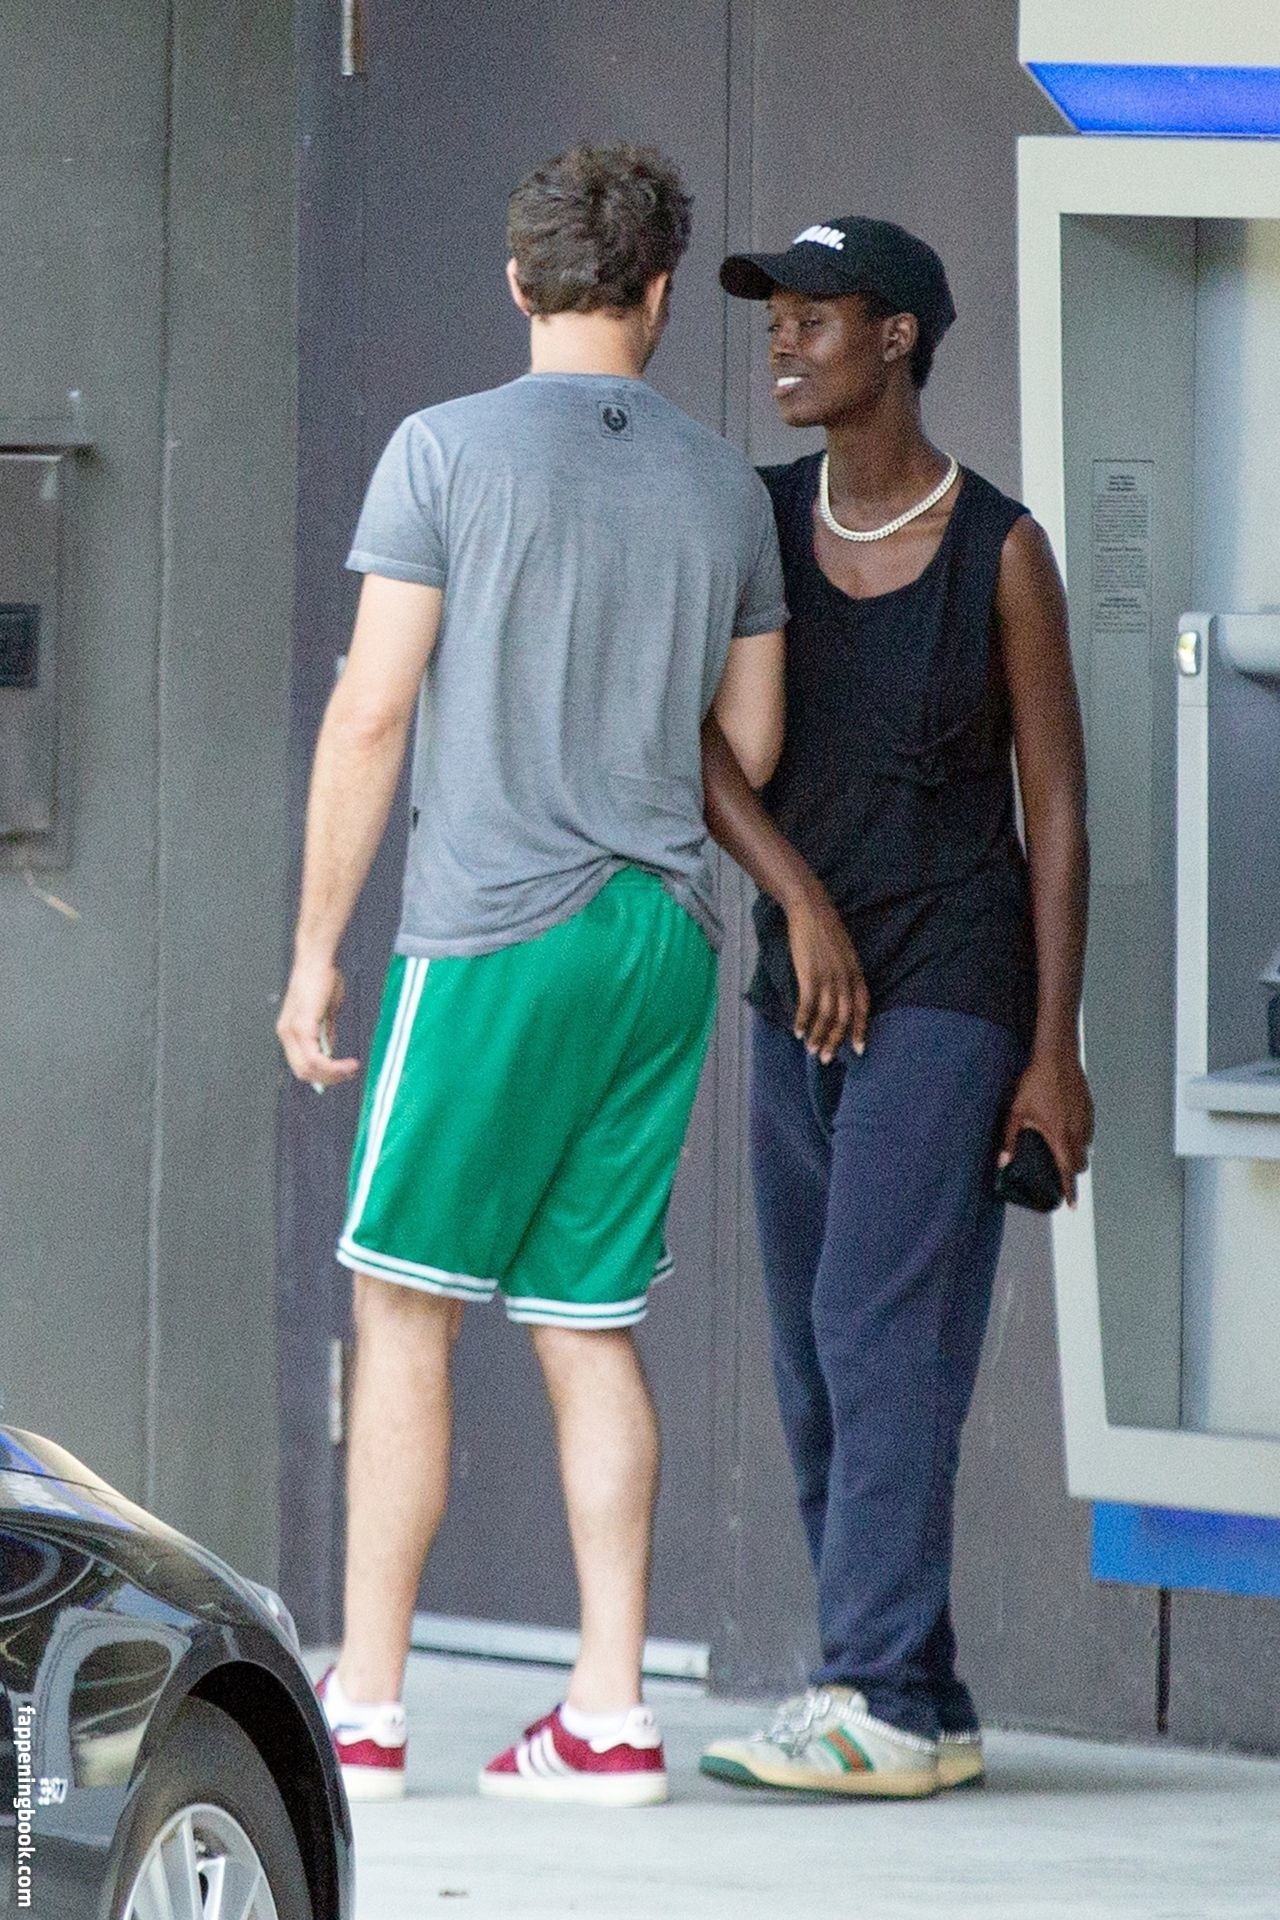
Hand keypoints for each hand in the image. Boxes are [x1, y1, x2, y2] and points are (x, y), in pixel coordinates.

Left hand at [276, 956, 359, 1088]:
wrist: (318, 959)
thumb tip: (330, 1050)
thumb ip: (325, 1032)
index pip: (300, 1065)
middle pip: (303, 1072)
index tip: (342, 1073)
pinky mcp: (302, 1026)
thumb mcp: (325, 1012)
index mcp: (289, 1031)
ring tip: (351, 1069)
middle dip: (329, 1079)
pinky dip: (333, 1065)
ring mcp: (291, 1031)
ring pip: (309, 1069)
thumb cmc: (323, 978)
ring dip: (333, 1074)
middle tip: (350, 1073)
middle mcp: (285, 1033)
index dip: (321, 1075)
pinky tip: (347, 1063)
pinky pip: (315, 1058)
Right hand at [785, 878, 869, 1063]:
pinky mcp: (809, 975)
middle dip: (835, 1041)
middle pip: (843, 1017)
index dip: (860, 1030)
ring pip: (826, 1016)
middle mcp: (845, 979)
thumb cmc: (825, 929)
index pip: (863, 1008)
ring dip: (818, 1036)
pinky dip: (802, 1021)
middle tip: (826, 1059)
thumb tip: (840, 993)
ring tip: (811, 1051)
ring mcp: (828, 977)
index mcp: (856, 973)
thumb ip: (845, 973)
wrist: (811, 909)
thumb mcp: (844, 953)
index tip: (859, 1050)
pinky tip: (797, 1032)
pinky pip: (807, 1005)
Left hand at [998, 1045, 1093, 1206]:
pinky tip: (1067, 1131)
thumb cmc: (1035, 1083)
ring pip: (1087, 1147)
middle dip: (1073, 1173)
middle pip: (1081, 1164)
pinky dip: (1081, 1138)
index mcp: (1060, 1137)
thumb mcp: (1016, 1112)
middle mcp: (1078, 1132)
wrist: (1057, 1056)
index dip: (1070, 1191)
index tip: (1072, 1206)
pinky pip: (1088, 1131)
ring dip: (1078, 1155)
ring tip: (1062, 1153)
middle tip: (1061, 1177)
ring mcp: (1086, 1120)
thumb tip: (1002, 1162)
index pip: (1068, 1172)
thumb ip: (1010, 1139)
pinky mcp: (1090, 1109)